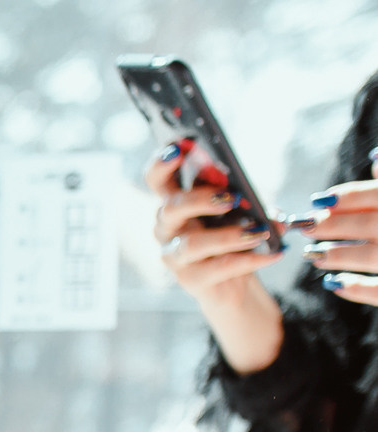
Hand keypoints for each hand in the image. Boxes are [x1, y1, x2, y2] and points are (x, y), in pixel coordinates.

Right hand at [145, 146, 283, 372]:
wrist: (235, 283)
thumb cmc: (234, 235)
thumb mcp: (239, 208)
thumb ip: (234, 193)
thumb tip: (234, 183)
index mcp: (175, 203)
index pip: (157, 179)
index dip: (162, 164)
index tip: (179, 148)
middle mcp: (167, 228)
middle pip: (171, 208)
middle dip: (201, 199)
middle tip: (232, 198)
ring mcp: (174, 256)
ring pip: (193, 243)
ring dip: (230, 235)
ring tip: (260, 232)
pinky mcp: (190, 280)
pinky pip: (218, 268)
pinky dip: (250, 259)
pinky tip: (274, 253)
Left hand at [304, 178, 377, 306]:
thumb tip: (376, 159)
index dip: (349, 196)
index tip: (320, 199)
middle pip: (371, 224)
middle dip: (333, 226)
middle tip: (306, 226)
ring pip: (373, 258)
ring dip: (339, 256)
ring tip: (314, 256)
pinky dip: (357, 289)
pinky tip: (334, 284)